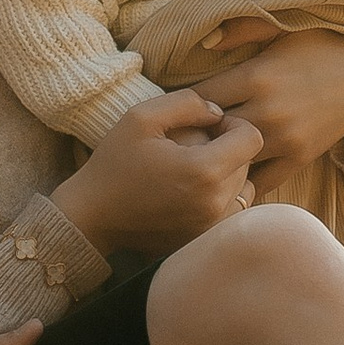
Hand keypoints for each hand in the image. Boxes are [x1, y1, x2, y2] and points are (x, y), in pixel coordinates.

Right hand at [52, 86, 262, 260]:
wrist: (91, 217)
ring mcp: (210, 227)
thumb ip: (187, 103)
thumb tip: (218, 113)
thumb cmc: (114, 164)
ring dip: (228, 174)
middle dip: (228, 149)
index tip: (207, 127)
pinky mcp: (203, 241)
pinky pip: (231, 211)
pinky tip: (190, 191)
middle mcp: (214, 204)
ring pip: (245, 188)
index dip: (233, 124)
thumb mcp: (142, 117)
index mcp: (203, 171)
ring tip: (193, 170)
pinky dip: (219, 197)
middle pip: (249, 163)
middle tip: (192, 147)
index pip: (252, 138)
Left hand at [195, 28, 343, 180]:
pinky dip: (242, 181)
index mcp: (256, 75)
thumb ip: (241, 30)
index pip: (201, 97)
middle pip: (211, 132)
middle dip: (194, 134)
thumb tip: (205, 41)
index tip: (180, 106)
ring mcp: (284, 138)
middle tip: (183, 135)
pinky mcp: (299, 158)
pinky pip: (260, 182)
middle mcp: (267, 110)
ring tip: (202, 155)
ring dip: (215, 159)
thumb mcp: (281, 29)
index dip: (185, 104)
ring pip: (231, 159)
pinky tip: (231, 175)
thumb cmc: (320, 47)